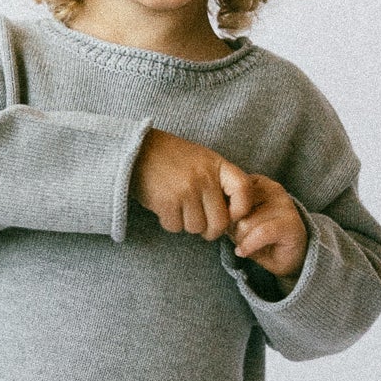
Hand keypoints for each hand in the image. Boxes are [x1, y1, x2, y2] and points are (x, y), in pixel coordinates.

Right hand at [130, 127, 255, 241]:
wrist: (137, 149)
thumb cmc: (172, 159)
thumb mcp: (202, 161)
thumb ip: (219, 183)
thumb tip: (232, 217)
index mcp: (217, 165)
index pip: (244, 191)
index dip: (241, 210)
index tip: (230, 214)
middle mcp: (204, 177)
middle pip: (219, 222)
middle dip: (210, 230)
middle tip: (201, 223)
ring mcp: (186, 190)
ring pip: (196, 228)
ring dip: (186, 224)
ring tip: (178, 208)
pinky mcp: (167, 201)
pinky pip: (176, 227)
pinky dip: (170, 222)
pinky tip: (165, 207)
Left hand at [226, 172, 308, 286]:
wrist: (287, 258)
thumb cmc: (257, 237)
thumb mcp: (237, 220)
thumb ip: (227, 210)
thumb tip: (211, 210)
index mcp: (258, 183)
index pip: (229, 191)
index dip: (223, 212)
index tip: (227, 225)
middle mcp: (273, 189)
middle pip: (236, 207)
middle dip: (232, 226)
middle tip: (237, 237)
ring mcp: (285, 205)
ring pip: (246, 222)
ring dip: (240, 239)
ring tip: (245, 244)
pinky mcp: (291, 224)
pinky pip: (261, 233)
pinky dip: (249, 245)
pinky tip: (245, 251)